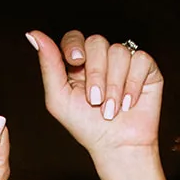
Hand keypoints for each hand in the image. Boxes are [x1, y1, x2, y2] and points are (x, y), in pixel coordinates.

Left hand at [30, 30, 161, 155]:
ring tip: (112, 109)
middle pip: (97, 41)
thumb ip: (48, 64)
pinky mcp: (146, 69)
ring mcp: (125, 61)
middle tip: (95, 100)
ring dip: (114, 85)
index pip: (74, 38)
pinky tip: (129, 102)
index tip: (75, 61)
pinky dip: (133, 84)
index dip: (74, 46)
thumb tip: (33, 34)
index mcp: (79, 63)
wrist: (117, 146)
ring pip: (119, 51)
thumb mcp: (59, 98)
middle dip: (95, 73)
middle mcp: (102, 58)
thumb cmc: (86, 126)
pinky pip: (141, 59)